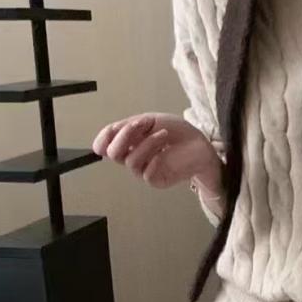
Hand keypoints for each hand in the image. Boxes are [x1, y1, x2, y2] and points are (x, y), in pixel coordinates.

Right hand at [91, 113, 222, 192]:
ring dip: (146, 143)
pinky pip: (145, 172)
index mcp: (129, 143)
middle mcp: (133, 157)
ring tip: (163, 134)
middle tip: (143, 124)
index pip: (106, 144)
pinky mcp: (155, 180)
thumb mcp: (148, 122)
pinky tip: (166, 149)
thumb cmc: (177, 132)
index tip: (115, 128)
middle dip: (124, 136)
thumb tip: (102, 141)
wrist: (200, 143)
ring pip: (129, 161)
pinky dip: (154, 156)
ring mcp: (143, 170)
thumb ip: (125, 129)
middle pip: (113, 153)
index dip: (105, 137)